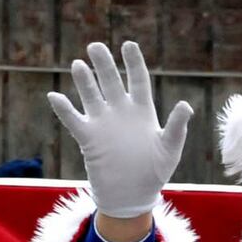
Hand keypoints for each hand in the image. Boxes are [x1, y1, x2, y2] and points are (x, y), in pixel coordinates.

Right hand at [48, 41, 193, 218]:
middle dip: (104, 64)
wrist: (132, 197)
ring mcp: (103, 123)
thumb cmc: (155, 173)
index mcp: (142, 112)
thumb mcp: (170, 150)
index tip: (129, 45)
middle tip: (96, 47)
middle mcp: (121, 112)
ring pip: (91, 96)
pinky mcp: (88, 138)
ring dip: (84, 81)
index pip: (138, 80)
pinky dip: (64, 109)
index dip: (133, 62)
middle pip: (111, 82)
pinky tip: (55, 96)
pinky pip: (73, 120)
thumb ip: (176, 127)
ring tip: (78, 65)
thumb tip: (186, 105)